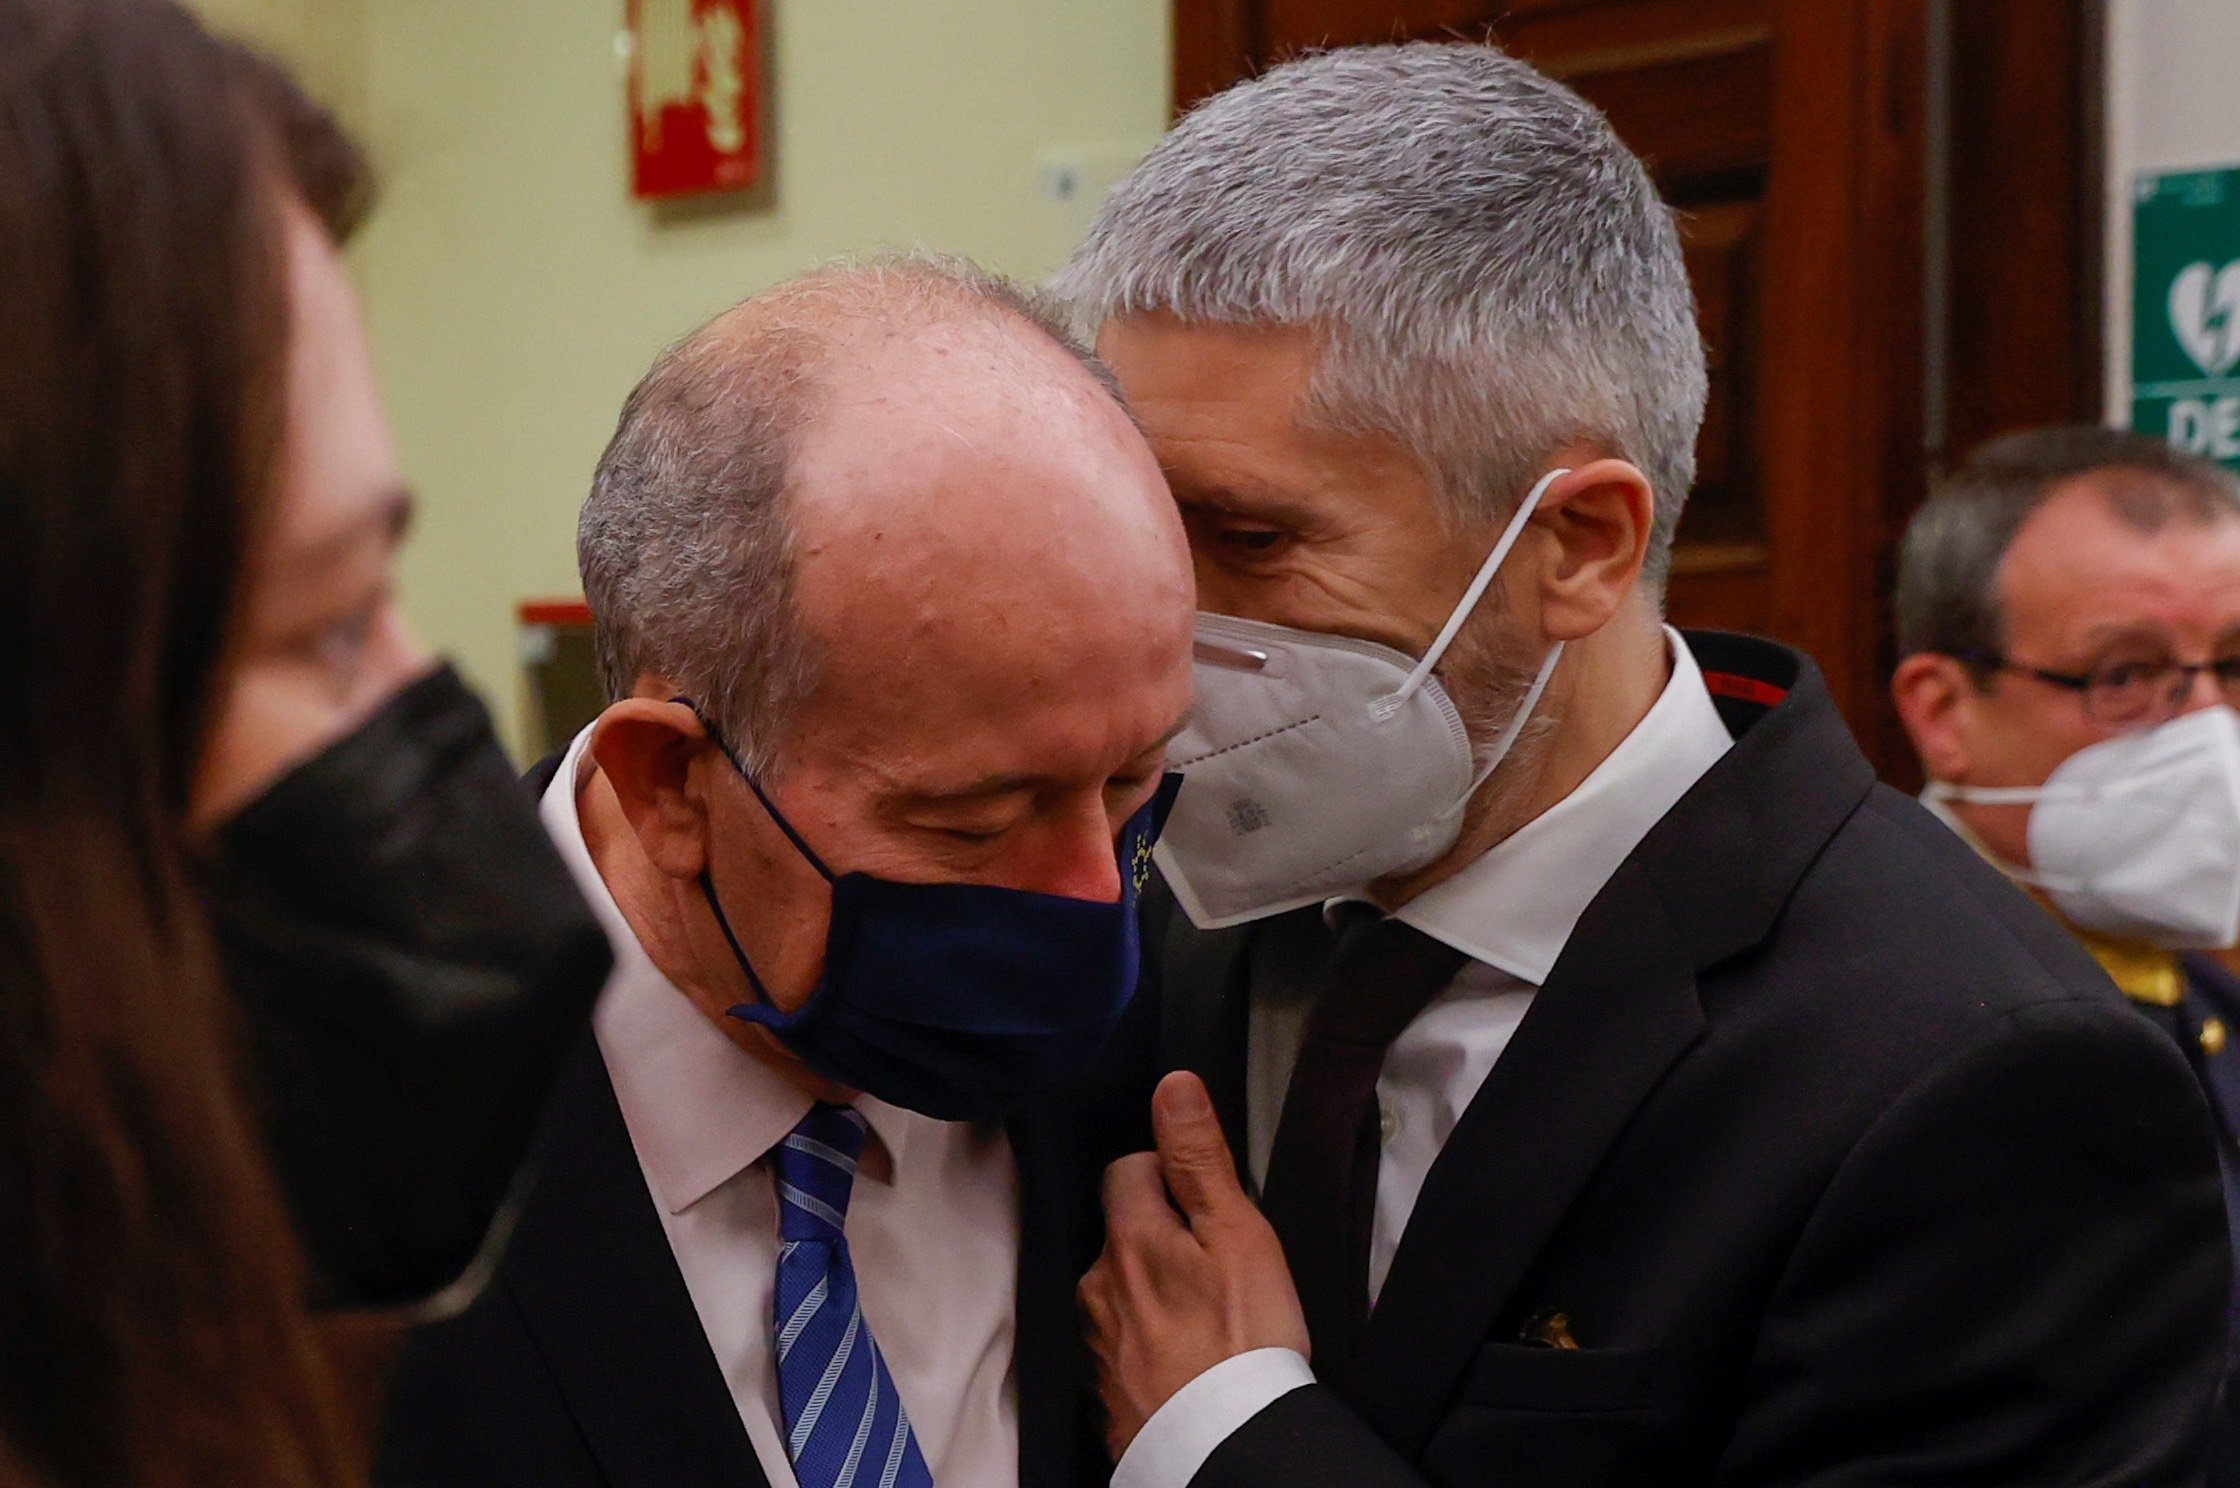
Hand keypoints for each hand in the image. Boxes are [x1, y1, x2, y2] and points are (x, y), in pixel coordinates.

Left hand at [1080, 1070, 1310, 1459]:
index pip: (1125, 1170)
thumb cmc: (1242, 1339)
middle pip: (1118, 1234)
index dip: (1164, 1173)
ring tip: (1203, 1317)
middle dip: (1155, 1237)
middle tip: (1211, 1264)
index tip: (1202, 1200)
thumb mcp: (1235, 1233)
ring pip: (1116, 1291)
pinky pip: (1119, 1346)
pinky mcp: (1102, 1393)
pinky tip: (1183, 1358)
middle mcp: (1096, 1286)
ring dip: (1149, 1293)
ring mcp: (1095, 1343)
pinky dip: (1146, 1345)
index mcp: (1128, 1238)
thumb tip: (1172, 1086)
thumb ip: (1198, 1158)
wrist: (1227, 1445)